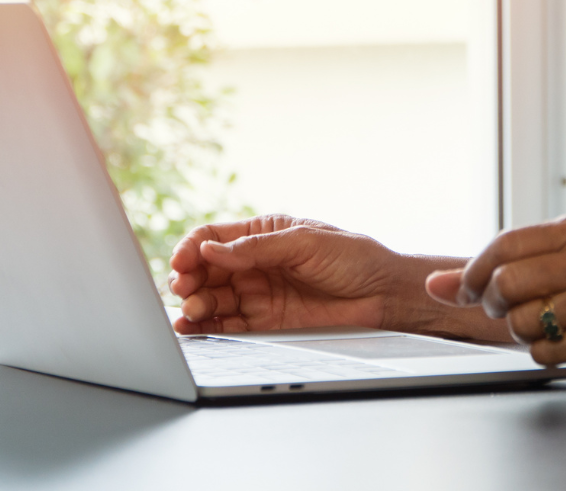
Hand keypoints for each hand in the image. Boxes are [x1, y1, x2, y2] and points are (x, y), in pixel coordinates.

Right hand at [168, 215, 449, 335]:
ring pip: (212, 300)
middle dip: (190, 280)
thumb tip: (210, 249)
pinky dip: (207, 329)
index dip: (192, 248)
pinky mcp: (265, 323)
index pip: (214, 237)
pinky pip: (228, 326)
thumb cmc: (354, 258)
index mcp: (263, 234)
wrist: (384, 295)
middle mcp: (255, 264)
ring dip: (195, 306)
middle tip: (185, 291)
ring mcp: (259, 294)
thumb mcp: (306, 242)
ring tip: (191, 313)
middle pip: (206, 271)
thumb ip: (257, 248)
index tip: (181, 263)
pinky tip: (194, 330)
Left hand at [426, 215, 565, 376]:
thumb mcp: (554, 263)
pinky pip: (545, 351)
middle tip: (506, 310)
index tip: (466, 290)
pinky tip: (565, 339)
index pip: (507, 243)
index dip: (475, 271)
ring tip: (546, 323)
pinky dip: (543, 352)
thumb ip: (493, 270)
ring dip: (522, 331)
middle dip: (495, 304)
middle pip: (509, 282)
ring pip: (523, 320)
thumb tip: (434, 284)